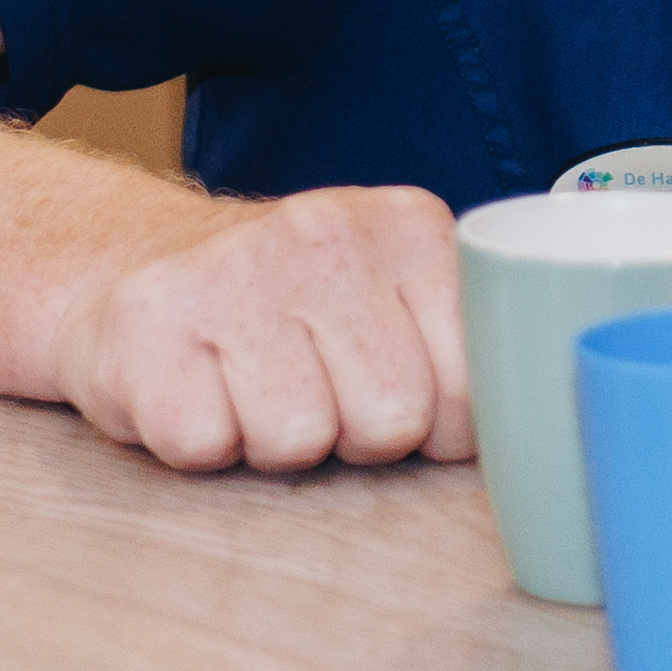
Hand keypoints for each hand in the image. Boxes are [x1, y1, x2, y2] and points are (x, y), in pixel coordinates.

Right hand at [48, 185, 473, 473]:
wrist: (130, 266)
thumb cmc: (287, 313)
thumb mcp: (393, 298)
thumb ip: (464, 344)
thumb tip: (541, 423)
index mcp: (410, 227)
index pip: (472, 385)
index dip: (434, 425)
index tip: (391, 395)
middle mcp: (326, 232)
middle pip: (391, 418)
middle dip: (354, 435)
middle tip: (313, 390)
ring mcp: (234, 270)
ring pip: (298, 438)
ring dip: (274, 441)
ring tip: (251, 388)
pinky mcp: (149, 323)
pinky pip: (205, 443)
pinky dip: (199, 442)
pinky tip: (196, 388)